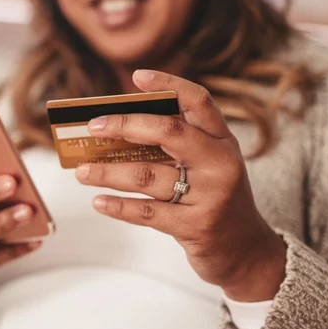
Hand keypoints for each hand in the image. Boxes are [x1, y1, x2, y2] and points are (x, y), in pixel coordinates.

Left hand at [75, 70, 286, 301]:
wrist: (245, 252)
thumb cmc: (214, 199)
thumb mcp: (208, 166)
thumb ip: (175, 147)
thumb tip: (115, 130)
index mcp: (223, 141)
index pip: (199, 101)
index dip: (169, 83)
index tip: (137, 76)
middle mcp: (220, 163)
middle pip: (168, 132)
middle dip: (124, 125)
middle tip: (93, 126)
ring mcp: (211, 195)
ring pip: (148, 175)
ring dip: (108, 172)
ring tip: (82, 172)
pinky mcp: (196, 226)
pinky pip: (147, 212)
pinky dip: (119, 206)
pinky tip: (99, 201)